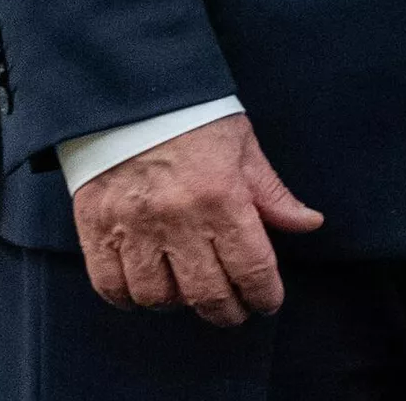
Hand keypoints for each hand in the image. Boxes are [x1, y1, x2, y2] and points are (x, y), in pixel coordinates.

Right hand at [71, 114, 323, 328]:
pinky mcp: (96, 229)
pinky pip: (111, 287)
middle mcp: (177, 218)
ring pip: (158, 298)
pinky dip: (131, 298)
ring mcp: (133, 227)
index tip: (268, 302)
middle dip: (228, 310)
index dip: (264, 293)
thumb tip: (309, 223)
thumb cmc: (196, 118)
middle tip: (236, 310)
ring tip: (191, 292)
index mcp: (221, 195)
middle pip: (207, 293)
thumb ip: (273, 194)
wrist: (133, 95)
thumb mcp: (244, 148)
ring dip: (179, 304)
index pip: (251, 266)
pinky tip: (149, 289)